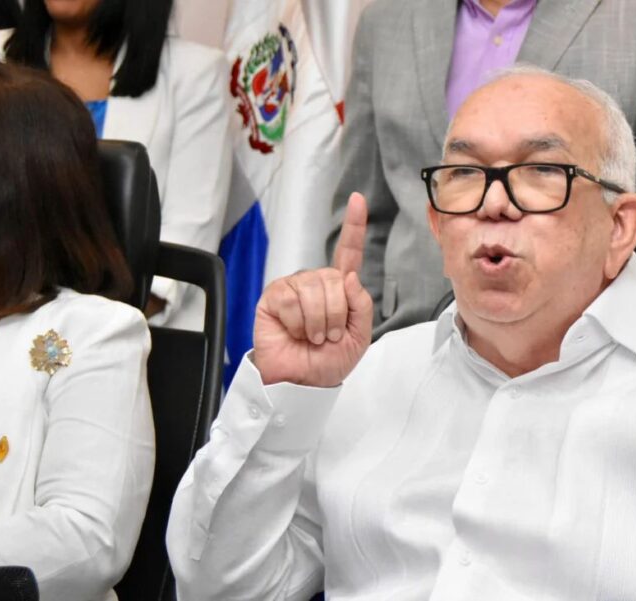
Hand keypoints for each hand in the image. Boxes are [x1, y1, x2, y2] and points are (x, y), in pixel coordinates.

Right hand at [253, 193, 372, 386]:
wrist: (303, 382)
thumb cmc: (329, 359)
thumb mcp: (359, 334)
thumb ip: (361, 304)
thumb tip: (348, 276)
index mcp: (340, 288)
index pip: (348, 252)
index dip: (353, 226)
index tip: (358, 200)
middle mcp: (316, 282)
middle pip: (334, 281)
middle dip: (336, 315)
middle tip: (327, 335)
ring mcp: (294, 287)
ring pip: (315, 290)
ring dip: (318, 322)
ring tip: (312, 336)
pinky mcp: (274, 297)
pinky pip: (293, 299)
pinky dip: (298, 323)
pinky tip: (295, 332)